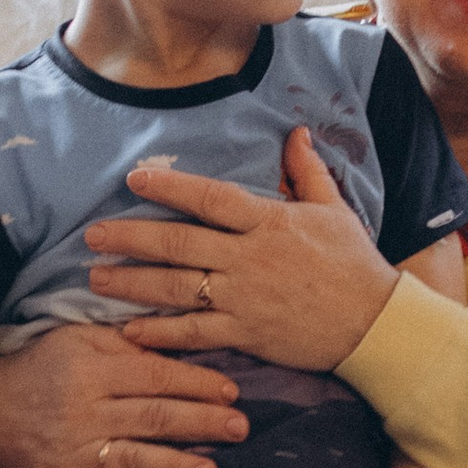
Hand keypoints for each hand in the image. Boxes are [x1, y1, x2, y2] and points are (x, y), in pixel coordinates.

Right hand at [0, 323, 247, 467]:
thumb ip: (124, 341)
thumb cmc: (42, 368)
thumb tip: (175, 342)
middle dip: (200, 422)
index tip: (231, 391)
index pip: (154, 376)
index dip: (196, 384)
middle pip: (151, 417)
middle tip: (239, 428)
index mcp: (91, 369)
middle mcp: (83, 410)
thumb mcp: (77, 338)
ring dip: (174, 466)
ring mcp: (73, 451)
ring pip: (131, 458)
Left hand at [91, 130, 396, 371]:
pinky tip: (129, 330)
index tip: (134, 180)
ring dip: (131, 283)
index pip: (210, 199)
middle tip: (91, 236)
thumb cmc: (355, 264)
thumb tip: (295, 132)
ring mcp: (244, 299)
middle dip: (130, 238)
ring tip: (96, 279)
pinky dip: (159, 332)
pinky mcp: (246, 334)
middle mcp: (249, 259)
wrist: (376, 324)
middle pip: (178, 244)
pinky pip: (194, 333)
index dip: (170, 188)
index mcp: (268, 223)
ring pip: (176, 289)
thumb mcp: (334, 210)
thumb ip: (307, 171)